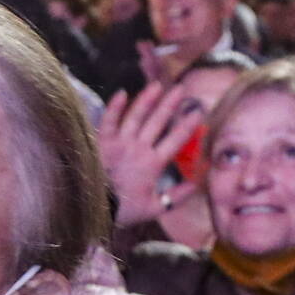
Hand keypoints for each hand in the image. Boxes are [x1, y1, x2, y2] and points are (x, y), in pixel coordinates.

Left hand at [98, 82, 201, 225]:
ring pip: (136, 116)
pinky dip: (114, 107)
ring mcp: (120, 143)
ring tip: (158, 85)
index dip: (188, 124)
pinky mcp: (102, 142)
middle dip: (171, 104)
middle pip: (158, 121)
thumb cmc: (123, 209)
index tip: (200, 111)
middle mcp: (139, 148)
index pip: (176, 139)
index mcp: (153, 163)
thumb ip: (176, 196)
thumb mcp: (153, 208)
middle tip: (182, 88)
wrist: (94, 207)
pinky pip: (109, 121)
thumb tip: (196, 184)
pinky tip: (122, 92)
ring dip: (147, 99)